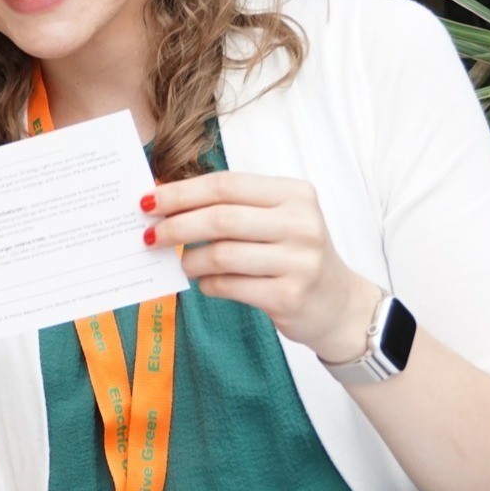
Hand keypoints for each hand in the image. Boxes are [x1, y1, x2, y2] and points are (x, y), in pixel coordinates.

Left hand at [145, 172, 382, 361]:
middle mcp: (301, 224)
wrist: (339, 305)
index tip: (149, 201)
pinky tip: (205, 283)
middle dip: (176, 226)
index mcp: (295, 194)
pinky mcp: (290, 296)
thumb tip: (166, 203)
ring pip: (222, 254)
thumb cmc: (295, 254)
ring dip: (190, 260)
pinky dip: (208, 285)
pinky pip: (230, 286)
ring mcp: (299, 262)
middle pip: (221, 218)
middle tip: (149, 235)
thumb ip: (232, 207)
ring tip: (182, 264)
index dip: (182, 192)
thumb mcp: (277, 219)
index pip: (226, 185)